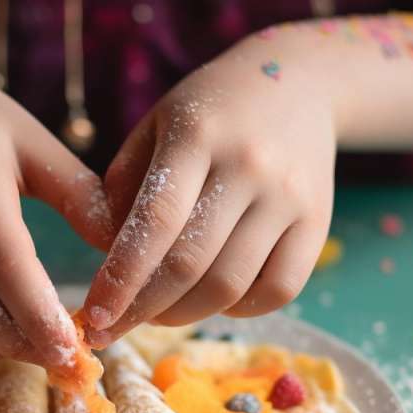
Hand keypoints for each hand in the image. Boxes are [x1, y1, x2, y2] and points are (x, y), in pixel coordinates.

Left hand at [82, 36, 335, 344]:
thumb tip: (106, 264)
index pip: (155, 221)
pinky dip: (238, 309)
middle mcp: (249, 166)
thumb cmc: (207, 114)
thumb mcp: (153, 129)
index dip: (122, 277)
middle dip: (143, 309)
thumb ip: (121, 191)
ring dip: (184, 314)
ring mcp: (290, 197)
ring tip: (157, 312)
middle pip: (191, 264)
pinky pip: (278, 290)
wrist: (296, 84)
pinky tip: (212, 298)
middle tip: (113, 328)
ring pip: (231, 286)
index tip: (95, 315)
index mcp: (197, 136)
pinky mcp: (318, 223)